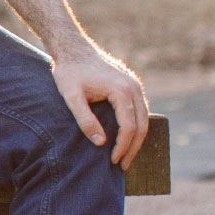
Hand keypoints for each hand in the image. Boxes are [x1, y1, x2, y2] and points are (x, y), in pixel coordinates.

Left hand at [50, 45, 149, 168]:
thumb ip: (85, 120)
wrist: (72, 49)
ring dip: (137, 139)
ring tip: (125, 156)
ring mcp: (135, 85)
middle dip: (133, 148)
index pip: (129, 127)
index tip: (113, 161)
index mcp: (122, 90)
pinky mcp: (131, 85)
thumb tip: (101, 142)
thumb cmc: (69, 72)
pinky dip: (137, 126)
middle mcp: (134, 87)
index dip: (122, 147)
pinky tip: (127, 138)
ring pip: (144, 118)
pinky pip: (140, 110)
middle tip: (122, 166)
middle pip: (142, 125)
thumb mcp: (71, 97)